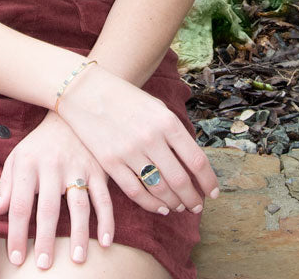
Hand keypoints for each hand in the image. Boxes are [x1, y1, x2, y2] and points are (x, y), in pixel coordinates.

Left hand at [0, 110, 113, 270]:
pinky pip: (104, 198)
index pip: (20, 204)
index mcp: (29, 164)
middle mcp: (53, 166)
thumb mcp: (18, 156)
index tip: (16, 258)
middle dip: (46, 239)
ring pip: (79, 205)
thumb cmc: (40, 143)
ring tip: (76, 260)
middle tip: (43, 265)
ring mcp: (77, 167)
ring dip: (79, 234)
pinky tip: (106, 242)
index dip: (16, 233)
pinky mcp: (98, 169)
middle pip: (49, 208)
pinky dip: (107, 220)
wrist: (69, 111)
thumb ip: (7, 183)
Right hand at [56, 64, 219, 215]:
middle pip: (180, 180)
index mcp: (167, 122)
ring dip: (174, 202)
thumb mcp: (155, 106)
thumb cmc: (125, 97)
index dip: (208, 181)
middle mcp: (151, 138)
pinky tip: (160, 207)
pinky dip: (152, 204)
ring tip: (180, 206)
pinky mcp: (111, 162)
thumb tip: (191, 161)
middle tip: (197, 205)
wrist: (86, 91)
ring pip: (160, 190)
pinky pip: (136, 192)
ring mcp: (130, 151)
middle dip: (193, 198)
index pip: (196, 161)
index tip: (212, 192)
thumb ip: (174, 131)